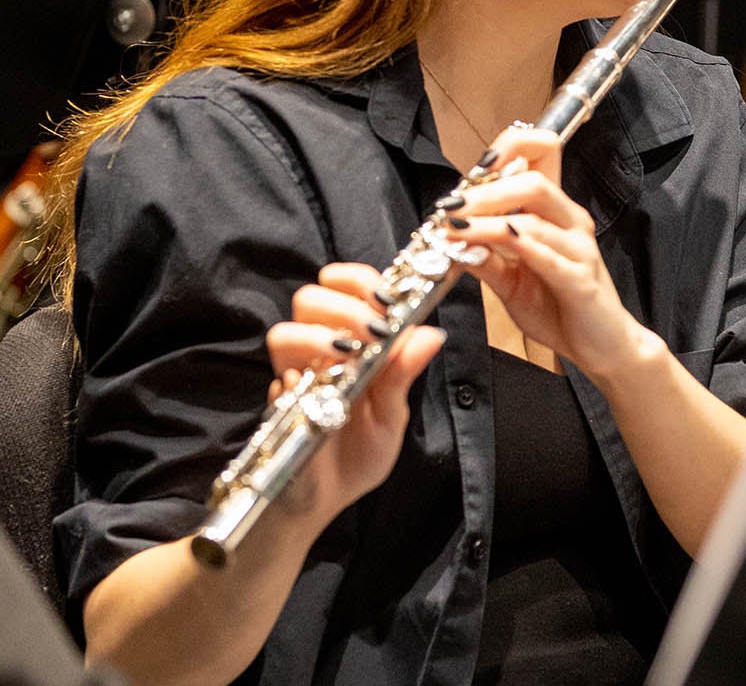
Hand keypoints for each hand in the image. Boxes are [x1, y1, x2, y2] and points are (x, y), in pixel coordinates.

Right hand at [264, 263, 445, 522]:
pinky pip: (276, 377)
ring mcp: (293, 375)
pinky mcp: (276, 404)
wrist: (318, 501)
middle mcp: (318, 351)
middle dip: (343, 305)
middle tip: (372, 330)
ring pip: (285, 331)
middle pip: (310, 298)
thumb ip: (404, 373)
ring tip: (346, 355)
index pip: (346, 288)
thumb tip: (431, 333)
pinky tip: (318, 389)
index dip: (362, 282)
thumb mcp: (391, 415)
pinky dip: (297, 378)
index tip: (387, 299)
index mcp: (352, 343)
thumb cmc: (355, 456)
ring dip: (317, 336)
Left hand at [446, 126, 654, 383]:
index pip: (543, 154)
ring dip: (487, 220)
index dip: (510, 148)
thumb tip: (449, 237)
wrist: (601, 346)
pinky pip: (546, 255)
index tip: (473, 168)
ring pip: (533, 217)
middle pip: (533, 180)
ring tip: (452, 229)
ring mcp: (579, 248)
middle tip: (448, 207)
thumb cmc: (559, 307)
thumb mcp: (511, 281)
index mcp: (556, 213)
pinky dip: (515, 246)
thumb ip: (485, 257)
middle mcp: (571, 221)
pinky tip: (488, 244)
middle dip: (484, 190)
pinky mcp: (580, 279)